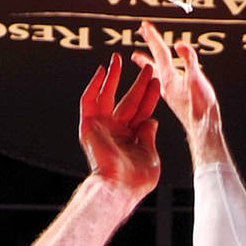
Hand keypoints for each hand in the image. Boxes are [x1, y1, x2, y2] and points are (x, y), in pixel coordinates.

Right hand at [79, 53, 160, 197]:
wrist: (119, 187)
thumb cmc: (136, 180)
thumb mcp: (150, 156)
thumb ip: (149, 136)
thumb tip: (151, 120)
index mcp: (131, 138)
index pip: (142, 111)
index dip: (150, 96)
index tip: (157, 81)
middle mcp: (115, 131)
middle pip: (128, 100)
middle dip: (138, 83)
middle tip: (147, 67)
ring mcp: (102, 127)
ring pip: (107, 96)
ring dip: (113, 78)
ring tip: (119, 59)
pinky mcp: (88, 126)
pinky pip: (89, 101)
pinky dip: (93, 85)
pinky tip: (100, 71)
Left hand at [133, 20, 220, 145]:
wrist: (203, 128)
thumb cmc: (200, 106)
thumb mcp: (196, 79)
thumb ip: (189, 61)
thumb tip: (179, 44)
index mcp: (168, 78)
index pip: (159, 53)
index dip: (153, 38)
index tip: (144, 24)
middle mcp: (165, 84)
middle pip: (154, 60)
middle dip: (148, 46)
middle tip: (141, 33)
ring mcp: (169, 91)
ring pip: (155, 72)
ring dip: (149, 61)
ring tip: (139, 57)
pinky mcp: (175, 98)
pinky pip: (162, 81)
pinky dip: (158, 73)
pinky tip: (161, 77)